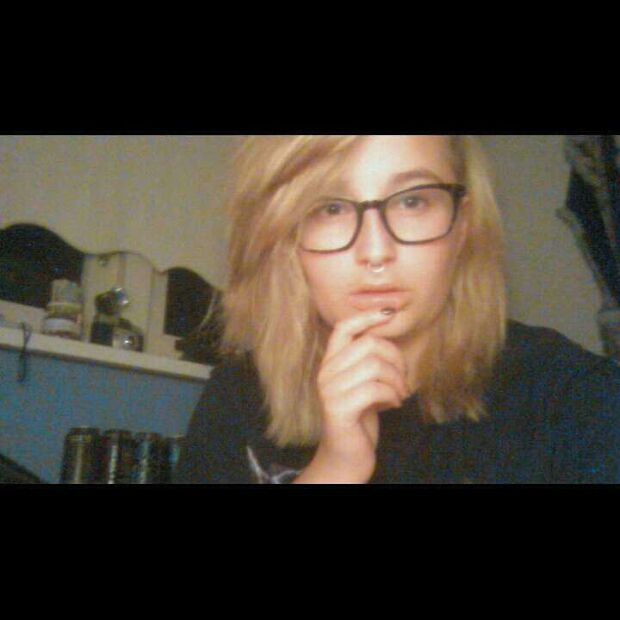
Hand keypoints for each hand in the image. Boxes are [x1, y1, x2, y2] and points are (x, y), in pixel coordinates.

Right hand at [295, 309, 407, 483]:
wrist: (346, 456)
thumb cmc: (360, 417)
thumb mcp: (364, 383)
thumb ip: (369, 360)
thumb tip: (388, 336)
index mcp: (331, 362)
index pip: (344, 328)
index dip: (367, 316)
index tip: (389, 313)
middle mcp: (326, 372)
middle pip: (369, 344)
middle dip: (396, 359)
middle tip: (403, 379)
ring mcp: (330, 390)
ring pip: (374, 365)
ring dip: (397, 380)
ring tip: (399, 394)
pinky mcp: (339, 409)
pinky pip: (374, 389)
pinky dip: (392, 396)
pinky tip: (393, 405)